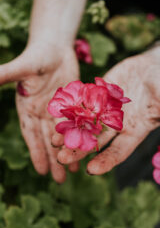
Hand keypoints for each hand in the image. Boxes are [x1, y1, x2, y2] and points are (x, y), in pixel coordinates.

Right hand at [0, 43, 78, 182]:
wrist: (55, 47)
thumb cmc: (37, 55)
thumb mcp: (22, 67)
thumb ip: (4, 75)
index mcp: (27, 108)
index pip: (31, 134)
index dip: (36, 152)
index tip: (42, 171)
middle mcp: (42, 113)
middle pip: (49, 140)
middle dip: (54, 159)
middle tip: (61, 181)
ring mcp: (58, 110)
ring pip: (64, 135)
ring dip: (69, 152)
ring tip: (75, 171)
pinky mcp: (73, 105)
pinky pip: (78, 123)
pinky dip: (82, 136)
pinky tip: (89, 148)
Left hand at [55, 45, 159, 174]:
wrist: (152, 67)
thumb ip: (159, 110)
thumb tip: (159, 117)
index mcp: (134, 130)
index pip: (118, 151)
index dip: (106, 161)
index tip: (90, 170)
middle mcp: (116, 124)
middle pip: (95, 141)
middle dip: (79, 149)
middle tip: (61, 157)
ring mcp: (105, 109)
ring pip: (85, 124)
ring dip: (70, 131)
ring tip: (53, 139)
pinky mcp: (98, 94)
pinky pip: (83, 102)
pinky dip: (71, 108)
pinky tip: (57, 114)